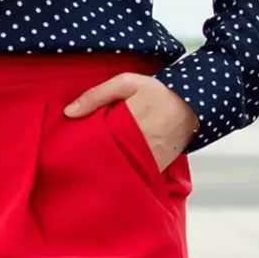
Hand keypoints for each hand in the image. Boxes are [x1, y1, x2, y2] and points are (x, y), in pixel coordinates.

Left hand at [64, 73, 199, 171]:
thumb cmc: (155, 92)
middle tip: (75, 159)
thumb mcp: (126, 83)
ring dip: (107, 167)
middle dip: (91, 159)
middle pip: (106, 158)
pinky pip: (135, 174)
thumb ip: (96, 95)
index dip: (82, 146)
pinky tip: (113, 168)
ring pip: (120, 170)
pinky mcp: (156, 168)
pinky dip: (124, 172)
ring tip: (91, 165)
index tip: (69, 147)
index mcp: (127, 121)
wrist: (190, 105)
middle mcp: (138, 145)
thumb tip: (69, 112)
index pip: (98, 140)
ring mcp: (149, 159)